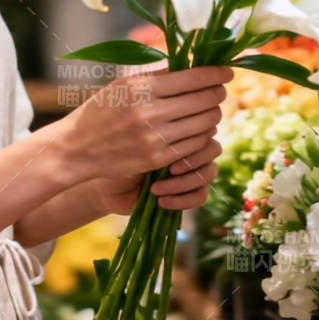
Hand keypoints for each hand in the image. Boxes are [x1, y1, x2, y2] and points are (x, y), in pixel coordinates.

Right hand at [51, 65, 231, 193]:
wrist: (77, 148)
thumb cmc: (102, 110)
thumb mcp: (124, 84)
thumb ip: (158, 75)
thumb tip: (193, 64)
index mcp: (142, 88)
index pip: (193, 78)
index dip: (217, 74)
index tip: (227, 72)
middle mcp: (149, 112)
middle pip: (204, 100)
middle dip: (218, 93)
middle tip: (219, 89)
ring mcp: (154, 138)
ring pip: (204, 123)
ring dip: (213, 114)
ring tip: (209, 108)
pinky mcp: (157, 159)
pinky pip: (194, 144)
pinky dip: (202, 134)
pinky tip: (198, 128)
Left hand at [93, 135, 222, 213]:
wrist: (105, 184)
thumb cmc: (113, 153)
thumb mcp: (132, 136)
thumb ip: (157, 126)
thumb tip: (178, 118)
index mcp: (178, 125)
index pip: (204, 124)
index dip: (193, 138)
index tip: (170, 146)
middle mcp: (188, 145)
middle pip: (213, 148)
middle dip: (192, 161)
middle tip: (169, 170)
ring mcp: (189, 169)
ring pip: (209, 172)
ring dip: (184, 183)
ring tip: (156, 189)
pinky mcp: (187, 191)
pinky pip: (201, 195)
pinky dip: (183, 200)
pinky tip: (161, 201)